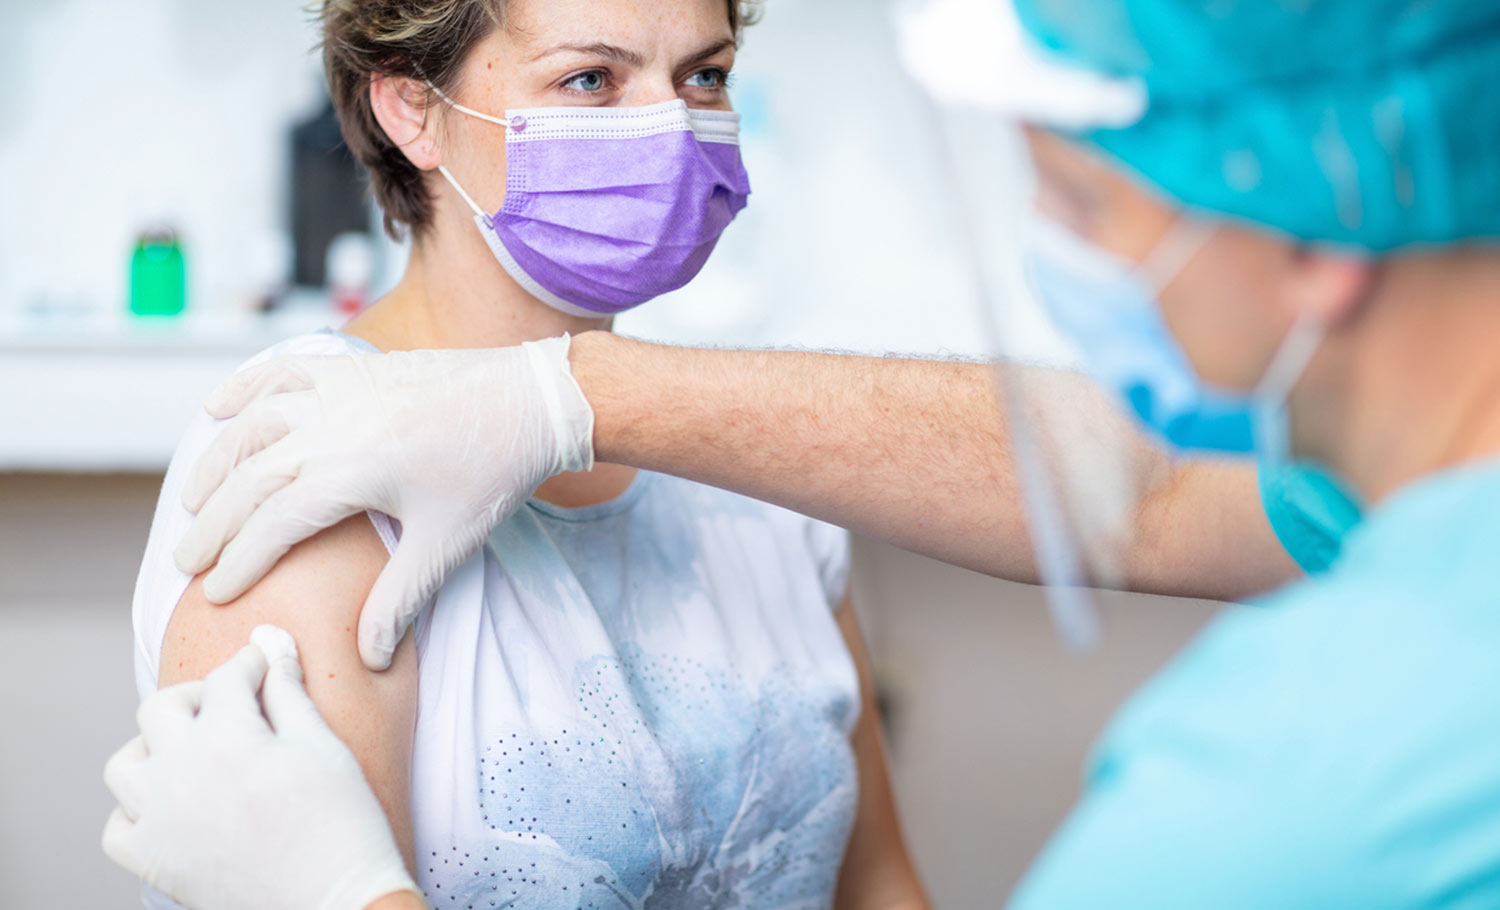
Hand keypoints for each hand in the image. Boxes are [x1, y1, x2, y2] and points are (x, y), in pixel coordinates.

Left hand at [102, 627, 423, 909]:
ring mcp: (160, 823)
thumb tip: (273, 646)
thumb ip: (289, 693)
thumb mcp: (324, 747)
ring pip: (124, 763)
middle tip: (231, 704)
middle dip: (197, 695)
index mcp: (229, 741)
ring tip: (194, 751)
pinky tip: (176, 803)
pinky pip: (118, 826)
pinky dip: (138, 808)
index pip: (225, 678)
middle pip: (160, 708)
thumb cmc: (342, 825)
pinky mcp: (155, 863)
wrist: (336, 903)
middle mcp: (181, 776)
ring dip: (155, 747)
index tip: (265, 665)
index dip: (251, 663)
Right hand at [172, 336, 594, 668]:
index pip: (271, 524)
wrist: (534, 400)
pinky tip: (218, 409)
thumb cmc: (493, 473)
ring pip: (253, 425)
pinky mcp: (355, 367)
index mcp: (350, 472)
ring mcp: (339, 390)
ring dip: (216, 463)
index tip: (215, 593)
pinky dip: (244, 388)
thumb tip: (369, 660)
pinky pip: (283, 372)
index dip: (239, 562)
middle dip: (212, 524)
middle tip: (187, 562)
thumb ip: (400, 601)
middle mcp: (330, 425)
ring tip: (192, 501)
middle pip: (248, 478)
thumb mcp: (447, 544)